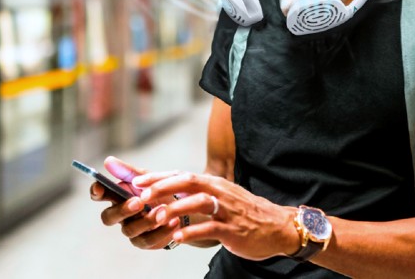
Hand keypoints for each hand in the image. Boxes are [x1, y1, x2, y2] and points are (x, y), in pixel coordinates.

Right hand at [90, 156, 180, 249]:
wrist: (183, 205)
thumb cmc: (159, 189)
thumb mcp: (146, 177)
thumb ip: (127, 171)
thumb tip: (108, 160)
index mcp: (117, 195)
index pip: (99, 194)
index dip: (96, 192)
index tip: (99, 188)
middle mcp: (120, 214)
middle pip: (108, 217)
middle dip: (122, 210)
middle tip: (139, 202)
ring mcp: (131, 229)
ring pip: (129, 229)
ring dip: (146, 220)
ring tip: (162, 209)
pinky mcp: (145, 241)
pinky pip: (148, 240)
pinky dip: (161, 231)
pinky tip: (173, 221)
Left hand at [133, 170, 299, 260]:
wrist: (277, 226)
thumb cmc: (244, 213)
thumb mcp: (222, 197)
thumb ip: (199, 193)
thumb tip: (169, 194)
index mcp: (214, 183)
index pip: (182, 175)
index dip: (159, 177)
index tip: (137, 181)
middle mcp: (219, 192)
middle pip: (188, 182)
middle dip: (163, 188)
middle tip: (141, 196)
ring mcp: (227, 210)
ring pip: (198, 203)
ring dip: (175, 209)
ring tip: (157, 217)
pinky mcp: (233, 229)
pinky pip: (210, 229)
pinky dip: (192, 232)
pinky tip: (178, 239)